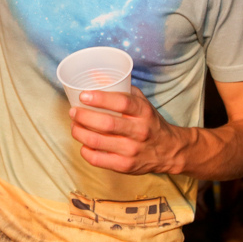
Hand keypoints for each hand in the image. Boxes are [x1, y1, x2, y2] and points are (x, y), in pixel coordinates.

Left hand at [68, 87, 186, 174]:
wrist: (169, 150)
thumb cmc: (149, 122)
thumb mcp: (141, 102)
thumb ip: (121, 88)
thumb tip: (93, 75)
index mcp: (144, 112)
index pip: (122, 102)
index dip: (100, 98)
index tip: (83, 95)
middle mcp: (139, 131)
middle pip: (107, 124)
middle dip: (83, 116)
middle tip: (73, 111)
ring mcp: (132, 150)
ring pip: (97, 142)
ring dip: (79, 132)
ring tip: (74, 126)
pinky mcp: (125, 166)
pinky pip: (98, 159)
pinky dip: (85, 151)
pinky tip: (83, 144)